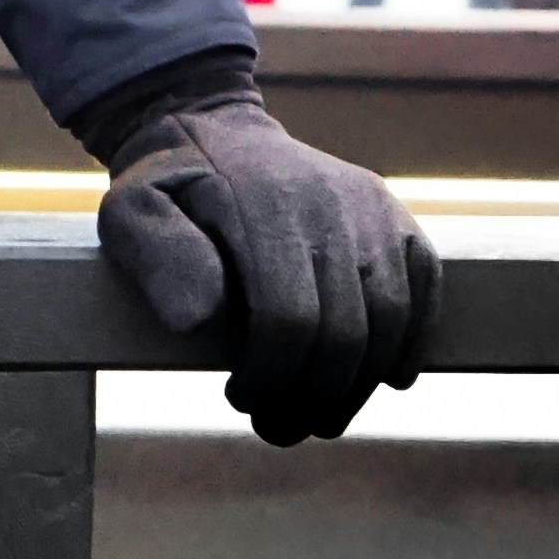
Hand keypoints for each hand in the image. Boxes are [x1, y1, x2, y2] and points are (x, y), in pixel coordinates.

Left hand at [91, 86, 436, 445]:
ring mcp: (373, 209)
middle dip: (313, 397)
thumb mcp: (133, 211)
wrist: (216, 130)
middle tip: (279, 429)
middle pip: (345, 332)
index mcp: (265, 208)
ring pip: (390, 320)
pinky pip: (425, 286)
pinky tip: (386, 380)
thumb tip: (197, 321)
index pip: (288, 320)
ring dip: (359, 386)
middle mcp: (332, 205)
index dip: (270, 377)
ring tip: (321, 416)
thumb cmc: (170, 189)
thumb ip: (157, 257)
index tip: (240, 397)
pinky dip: (413, 341)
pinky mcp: (397, 216)